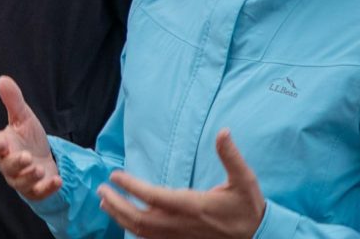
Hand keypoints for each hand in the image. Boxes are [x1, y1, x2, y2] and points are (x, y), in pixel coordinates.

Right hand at [0, 75, 61, 200]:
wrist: (45, 158)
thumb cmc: (29, 138)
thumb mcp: (24, 118)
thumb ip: (13, 101)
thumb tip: (3, 79)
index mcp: (3, 146)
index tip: (1, 141)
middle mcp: (9, 164)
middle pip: (6, 167)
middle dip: (16, 163)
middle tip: (27, 157)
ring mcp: (21, 179)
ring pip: (20, 182)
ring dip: (30, 177)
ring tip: (40, 170)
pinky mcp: (35, 190)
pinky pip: (38, 193)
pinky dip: (46, 188)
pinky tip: (56, 180)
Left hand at [98, 129, 265, 238]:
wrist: (258, 238)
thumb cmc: (248, 208)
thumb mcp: (245, 180)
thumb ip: (231, 157)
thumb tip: (223, 131)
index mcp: (193, 206)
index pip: (154, 197)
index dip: (132, 187)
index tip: (115, 175)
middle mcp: (181, 224)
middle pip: (140, 219)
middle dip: (117, 204)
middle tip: (101, 189)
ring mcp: (179, 237)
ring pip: (142, 231)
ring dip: (120, 217)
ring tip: (104, 202)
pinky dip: (133, 230)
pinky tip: (123, 220)